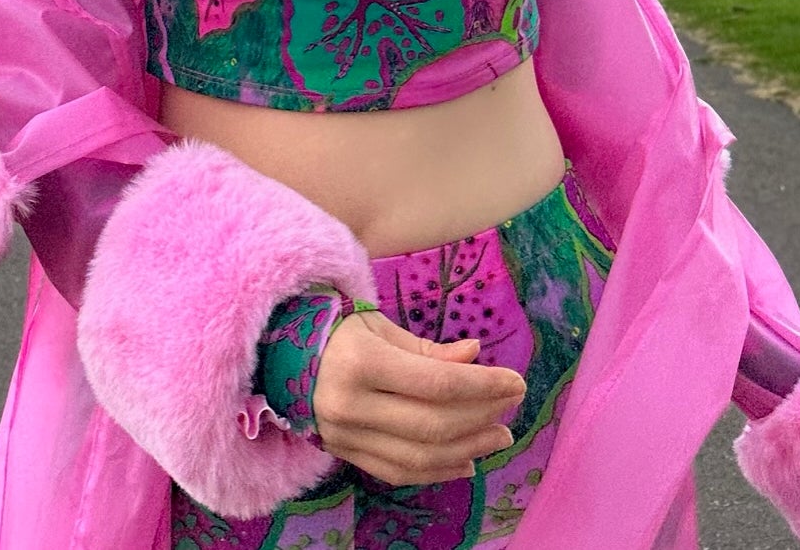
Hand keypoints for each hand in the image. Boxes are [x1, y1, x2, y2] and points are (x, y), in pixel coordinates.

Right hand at [311, 308, 525, 487]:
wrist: (283, 356)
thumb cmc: (341, 333)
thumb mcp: (382, 327)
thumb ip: (430, 350)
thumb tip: (476, 356)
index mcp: (363, 363)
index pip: (435, 384)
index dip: (482, 386)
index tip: (516, 382)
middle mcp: (351, 405)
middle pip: (432, 424)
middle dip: (480, 419)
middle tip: (511, 410)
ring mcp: (346, 437)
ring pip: (419, 456)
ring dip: (467, 449)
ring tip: (497, 436)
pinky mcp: (346, 455)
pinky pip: (399, 472)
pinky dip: (437, 471)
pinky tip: (466, 461)